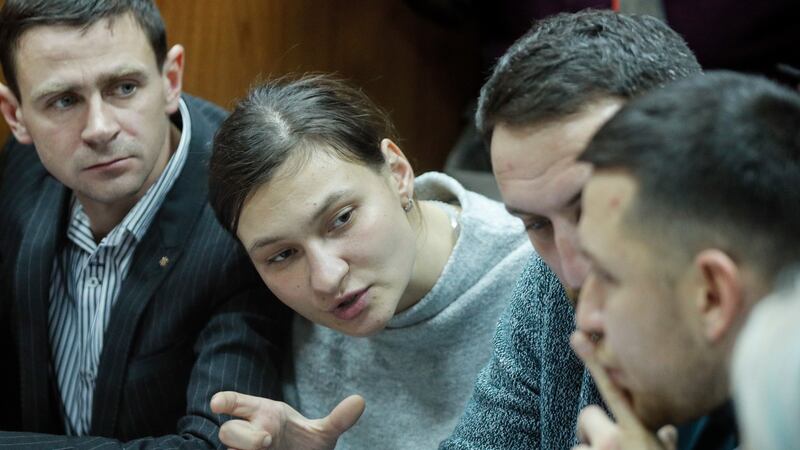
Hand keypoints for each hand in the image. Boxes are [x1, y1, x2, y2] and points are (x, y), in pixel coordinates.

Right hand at [210, 391, 365, 449]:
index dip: (226, 402)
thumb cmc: (303, 445)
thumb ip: (338, 419)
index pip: (237, 403)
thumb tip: (361, 401)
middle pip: (229, 431)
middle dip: (241, 435)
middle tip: (266, 440)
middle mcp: (249, 435)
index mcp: (263, 416)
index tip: (218, 403)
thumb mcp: (323, 433)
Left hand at [570, 331, 677, 449]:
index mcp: (640, 432)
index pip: (613, 390)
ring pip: (578, 444)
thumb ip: (664, 440)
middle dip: (592, 432)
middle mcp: (618, 439)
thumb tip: (668, 430)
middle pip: (588, 417)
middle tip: (606, 449)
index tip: (577, 338)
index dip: (594, 363)